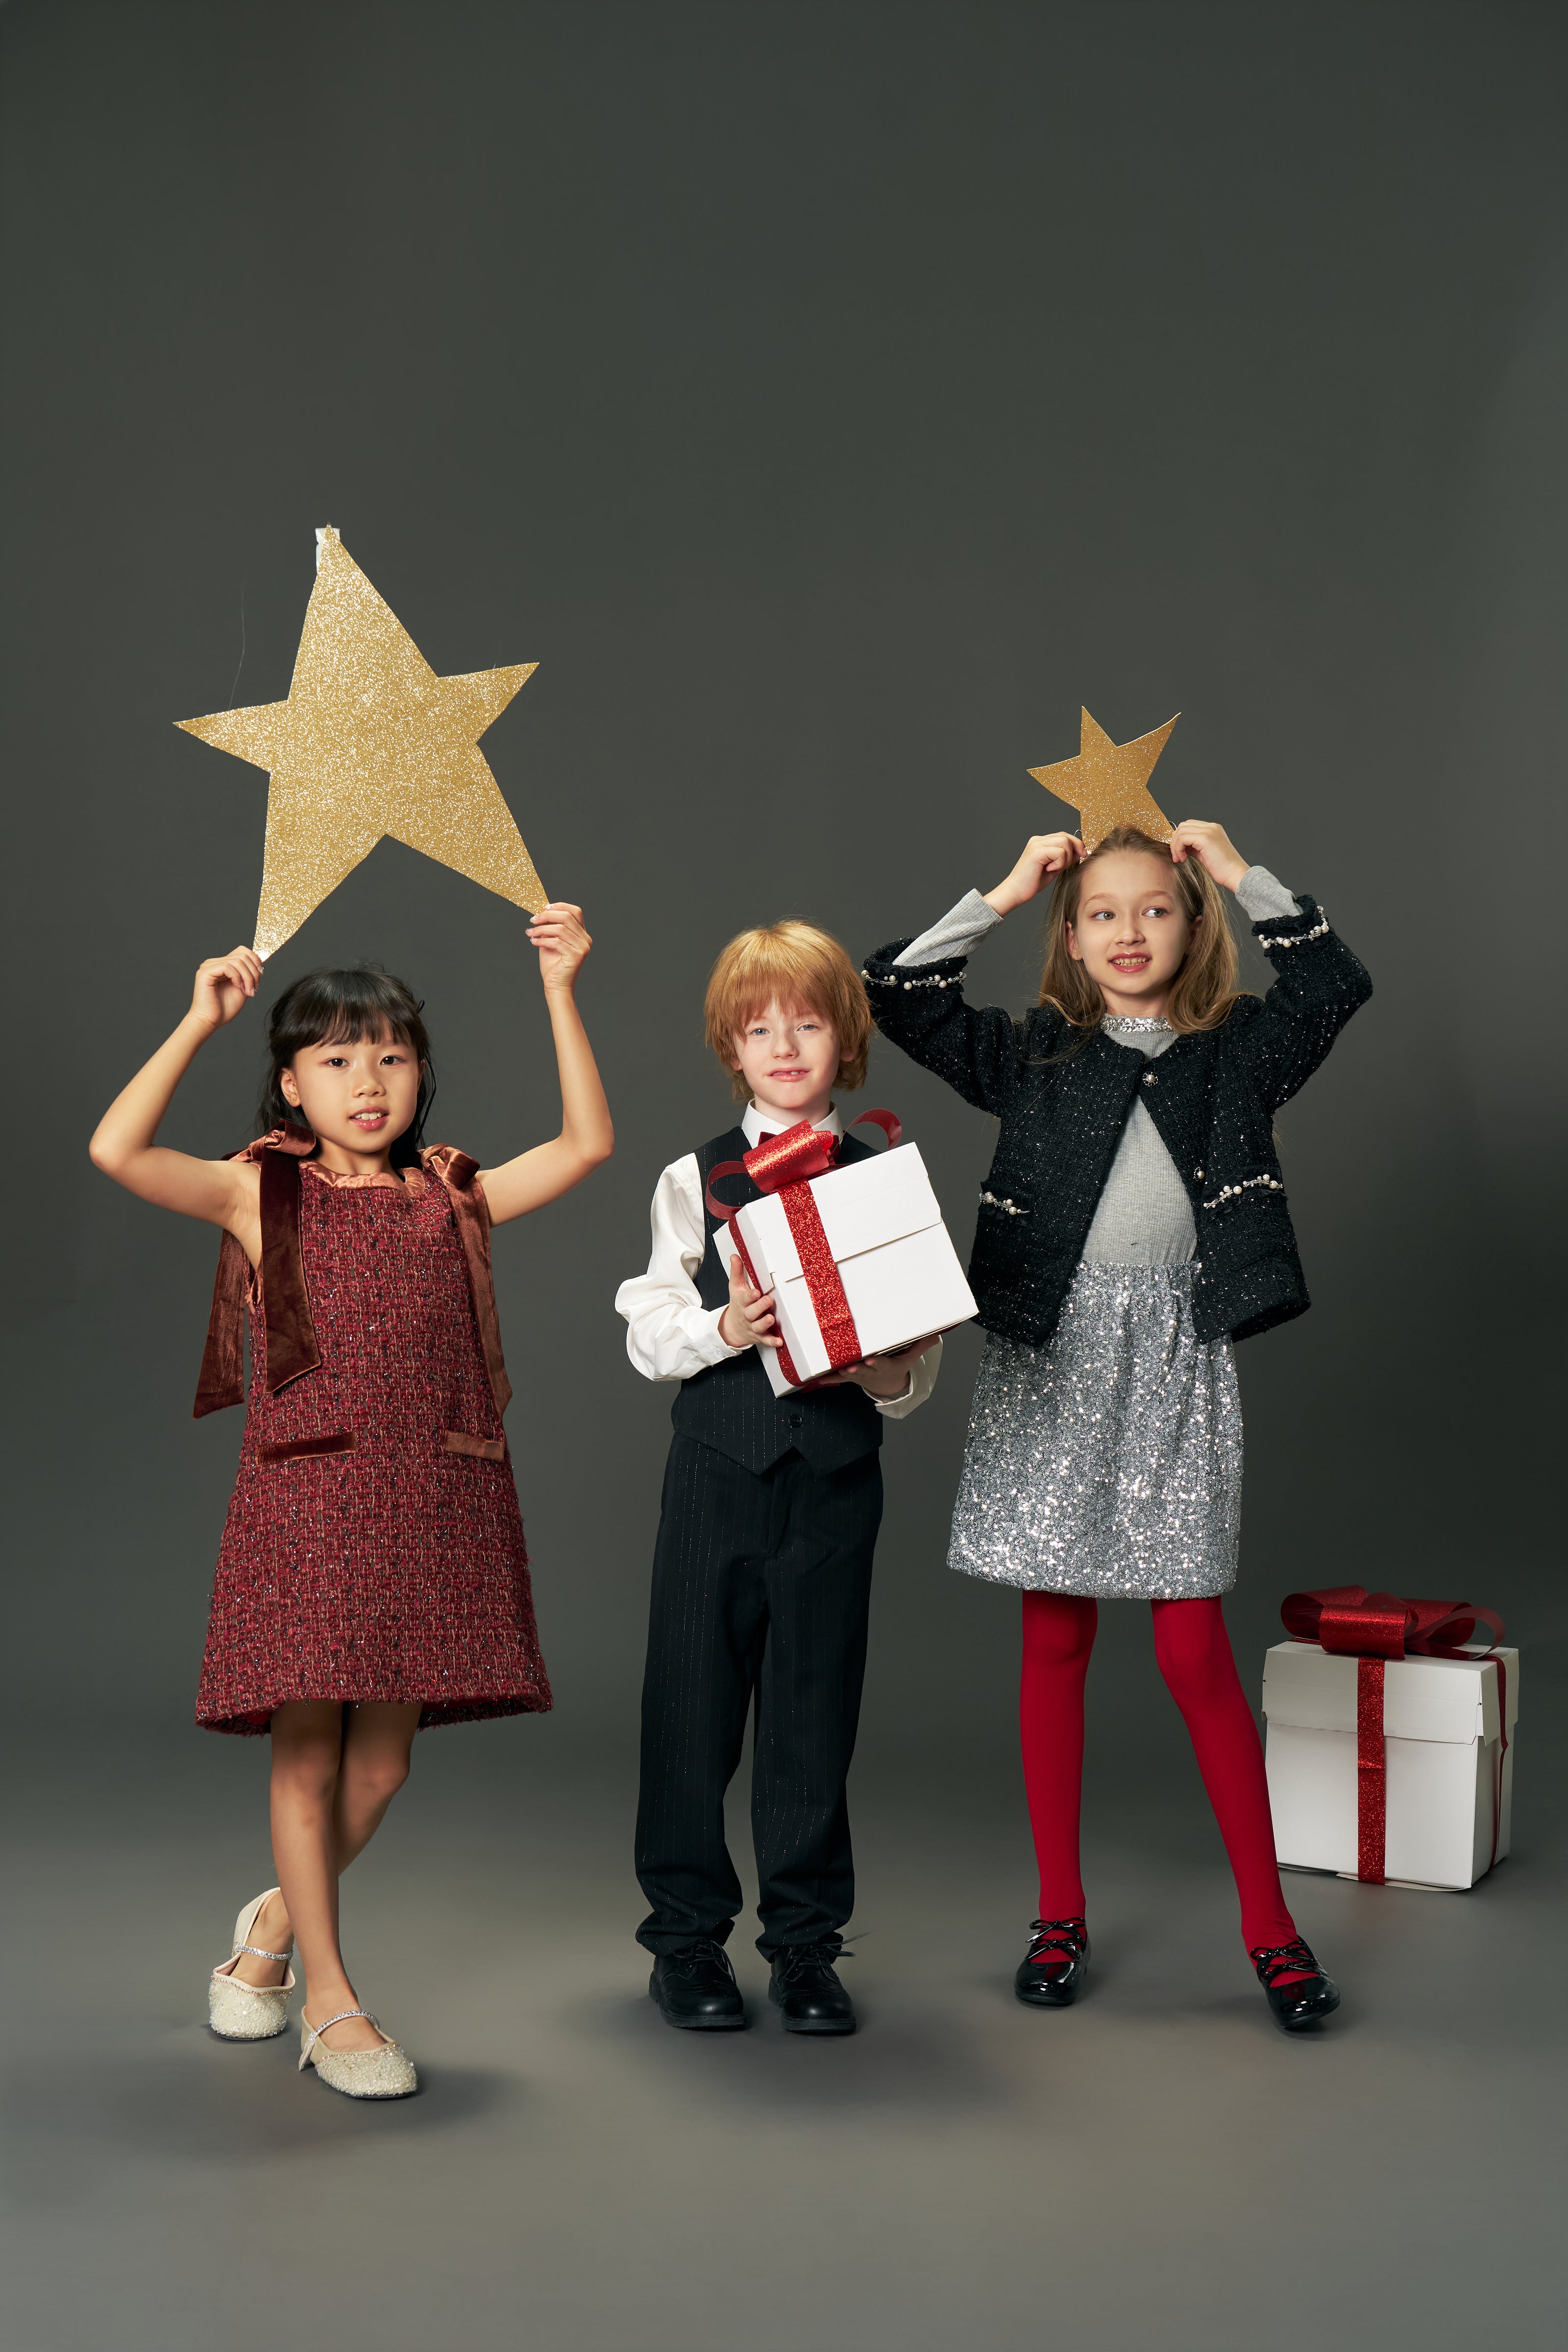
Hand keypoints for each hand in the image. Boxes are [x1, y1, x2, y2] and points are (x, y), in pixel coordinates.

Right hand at [189, 948, 260, 1032]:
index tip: (260, 976)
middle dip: (254, 972)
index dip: (255, 960)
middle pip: (242, 955)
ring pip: (238, 961)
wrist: (210, 1021)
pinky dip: (238, 978)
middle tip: (254, 989)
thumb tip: (259, 964)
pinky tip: (238, 988)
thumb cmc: (224, 1008)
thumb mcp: (242, 988)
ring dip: (248, 978)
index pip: (242, 951)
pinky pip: (228, 967)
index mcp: (222, 965)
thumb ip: (248, 975)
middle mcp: (214, 962)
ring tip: (248, 992)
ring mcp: (208, 966)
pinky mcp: (205, 972)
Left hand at [527, 902, 591, 992]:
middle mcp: (585, 939)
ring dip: (541, 929)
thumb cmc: (553, 963)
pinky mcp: (576, 956)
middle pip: (567, 917)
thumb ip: (550, 926)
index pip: (575, 911)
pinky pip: (556, 942)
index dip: (559, 906)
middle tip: (533, 920)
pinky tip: (533, 942)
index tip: (543, 908)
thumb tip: (541, 911)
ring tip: (530, 933)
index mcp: (581, 933)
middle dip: (547, 915)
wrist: (556, 984)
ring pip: (560, 929)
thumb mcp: (550, 939)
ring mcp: (582, 948)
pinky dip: (542, 940)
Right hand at [719, 1254, 780, 1350]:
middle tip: (768, 1300)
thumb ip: (737, 1272)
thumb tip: (735, 1256)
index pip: (745, 1298)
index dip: (750, 1295)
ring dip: (765, 1323)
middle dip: (759, 1307)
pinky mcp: (760, 1336)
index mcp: (742, 1302)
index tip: (756, 1291)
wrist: (732, 1328)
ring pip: (758, 1326)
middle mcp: (747, 1315)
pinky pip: (766, 1340)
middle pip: (752, 1312)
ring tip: (771, 1319)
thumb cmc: (738, 1305)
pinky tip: (779, 1341)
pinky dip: (772, 1341)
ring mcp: (753, 1327)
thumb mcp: (735, 1288)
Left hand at [819, 1332, 941, 1395]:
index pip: (881, 1364)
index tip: (870, 1360)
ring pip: (848, 1374)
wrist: (888, 1386)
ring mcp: (859, 1375)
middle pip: (862, 1370)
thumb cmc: (897, 1368)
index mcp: (885, 1366)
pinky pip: (838, 1378)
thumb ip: (920, 1346)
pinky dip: (828, 1378)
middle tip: (849, 1367)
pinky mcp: (850, 1377)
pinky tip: (818, 1378)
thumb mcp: (910, 1359)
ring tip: (831, 1371)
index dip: (876, 1363)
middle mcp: (871, 1372)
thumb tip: (936, 1336)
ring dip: (840, 1373)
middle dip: (856, 1369)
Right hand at [983, 832, 1085, 915]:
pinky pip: (1060, 853)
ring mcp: (1036, 844)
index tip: (1082, 854)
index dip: (1076, 844)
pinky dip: (1059, 863)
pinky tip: (1048, 870)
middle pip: (1066, 837)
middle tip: (1067, 866)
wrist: (1015, 891)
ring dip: (1065, 859)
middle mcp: (1038, 840)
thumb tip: (1080, 852)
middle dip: (1073, 851)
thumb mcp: (1054, 867)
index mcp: (1040, 842)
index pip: (1064, 835)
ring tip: (1053, 869)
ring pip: (1065, 843)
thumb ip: (1065, 858)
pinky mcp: (1037, 851)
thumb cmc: (1032, 882)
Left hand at [1168, 821, 1247, 892]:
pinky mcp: (1205, 838)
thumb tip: (1180, 847)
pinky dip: (1178, 849)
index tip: (1179, 853)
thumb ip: (1194, 846)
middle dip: (1175, 841)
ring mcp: (1209, 831)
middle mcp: (1211, 827)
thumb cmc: (1223, 868)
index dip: (1180, 838)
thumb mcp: (1205, 854)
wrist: (1235, 874)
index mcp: (1213, 829)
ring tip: (1179, 859)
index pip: (1189, 825)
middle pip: (1183, 826)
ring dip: (1175, 846)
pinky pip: (1183, 838)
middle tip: (1177, 856)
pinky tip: (1182, 859)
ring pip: (1181, 831)